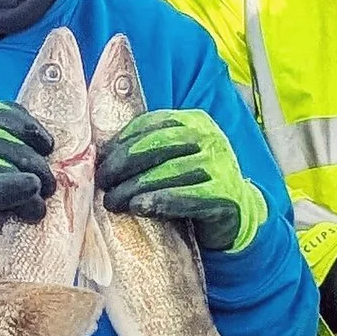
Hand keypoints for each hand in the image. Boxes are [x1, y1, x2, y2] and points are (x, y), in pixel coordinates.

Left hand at [94, 108, 265, 255]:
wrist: (236, 214)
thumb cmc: (193, 184)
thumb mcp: (174, 158)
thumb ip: (148, 149)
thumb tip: (101, 154)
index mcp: (194, 121)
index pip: (152, 124)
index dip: (121, 141)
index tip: (100, 160)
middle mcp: (210, 138)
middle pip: (159, 145)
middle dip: (124, 163)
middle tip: (102, 182)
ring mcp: (222, 166)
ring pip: (171, 171)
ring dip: (136, 186)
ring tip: (113, 201)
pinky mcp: (226, 196)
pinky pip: (188, 196)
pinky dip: (161, 201)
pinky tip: (139, 207)